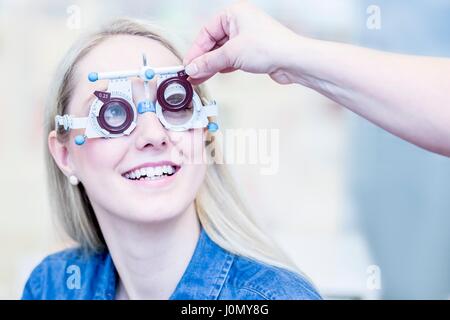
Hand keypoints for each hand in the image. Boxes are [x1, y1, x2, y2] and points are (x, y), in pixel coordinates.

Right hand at [183, 1, 301, 84]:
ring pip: (223, 52)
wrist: (293, 60)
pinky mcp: (253, 51)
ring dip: (212, 65)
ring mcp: (247, 37)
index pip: (206, 32)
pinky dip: (223, 66)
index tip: (188, 65)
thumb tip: (193, 68)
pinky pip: (232, 58)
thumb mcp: (232, 54)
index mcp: (233, 13)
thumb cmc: (270, 47)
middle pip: (214, 42)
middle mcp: (240, 23)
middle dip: (203, 60)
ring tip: (199, 78)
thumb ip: (209, 62)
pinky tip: (215, 74)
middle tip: (191, 74)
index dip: (196, 50)